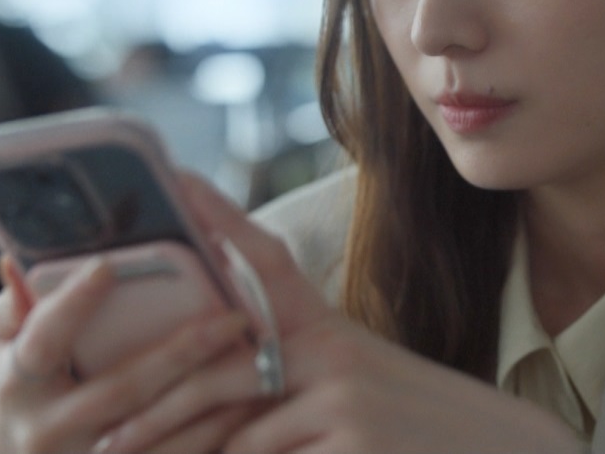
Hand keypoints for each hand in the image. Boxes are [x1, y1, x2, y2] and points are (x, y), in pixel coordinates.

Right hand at [0, 254, 252, 453]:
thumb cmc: (10, 393)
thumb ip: (20, 301)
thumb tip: (39, 249)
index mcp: (14, 383)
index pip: (43, 338)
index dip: (72, 303)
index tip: (109, 265)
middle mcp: (47, 430)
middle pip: (124, 387)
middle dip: (182, 351)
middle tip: (235, 317)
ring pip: (159, 434)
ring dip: (214, 397)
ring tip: (261, 361)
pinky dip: (214, 434)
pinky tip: (251, 404)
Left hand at [103, 174, 582, 453]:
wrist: (498, 451)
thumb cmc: (412, 431)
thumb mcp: (355, 391)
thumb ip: (291, 385)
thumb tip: (210, 406)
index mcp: (331, 334)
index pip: (268, 261)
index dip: (220, 218)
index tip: (174, 179)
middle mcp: (336, 354)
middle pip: (218, 372)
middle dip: (156, 414)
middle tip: (105, 442)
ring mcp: (345, 397)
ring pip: (236, 438)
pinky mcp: (352, 442)